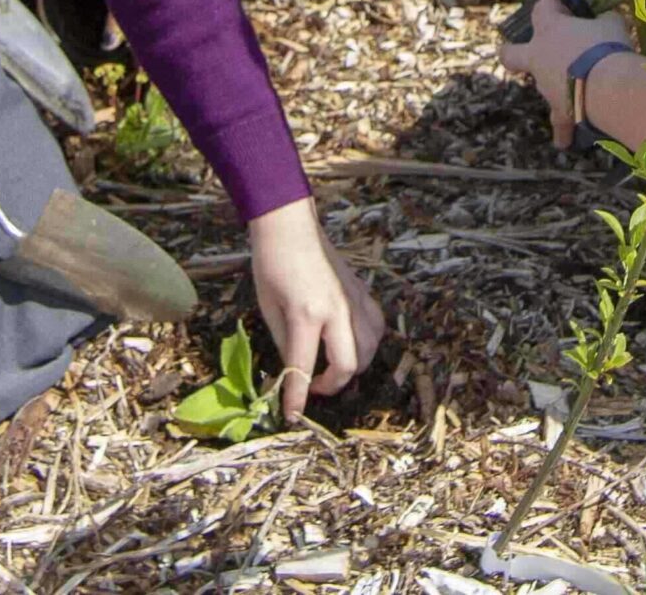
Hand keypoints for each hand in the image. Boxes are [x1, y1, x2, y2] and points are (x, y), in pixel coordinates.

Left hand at [247, 198, 384, 420]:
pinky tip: (350, 343)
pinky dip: (366, 344)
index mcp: (307, 314)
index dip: (297, 398)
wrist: (291, 228)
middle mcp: (337, 310)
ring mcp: (355, 301)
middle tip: (313, 386)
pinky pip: (376, 329)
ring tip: (330, 366)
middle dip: (332, 386)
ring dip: (352, 367)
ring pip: (369, 350)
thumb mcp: (268, 310)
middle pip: (349, 366)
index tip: (292, 416)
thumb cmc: (271, 266)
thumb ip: (286, 345)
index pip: (303, 368)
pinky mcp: (364, 293)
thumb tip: (295, 373)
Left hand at [498, 0, 635, 150]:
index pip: (542, 9)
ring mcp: (546, 86)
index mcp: (550, 29)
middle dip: (513, 53)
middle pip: (511, 54)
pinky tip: (565, 142)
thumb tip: (606, 22)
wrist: (607, 87)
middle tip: (529, 53)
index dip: (553, 8)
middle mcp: (540, 57)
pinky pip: (559, 123)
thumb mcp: (612, 24)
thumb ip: (604, 22)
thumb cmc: (606, 46)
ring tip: (585, 93)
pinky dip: (563, 131)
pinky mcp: (559, 111)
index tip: (567, 12)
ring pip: (543, 87)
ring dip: (559, 89)